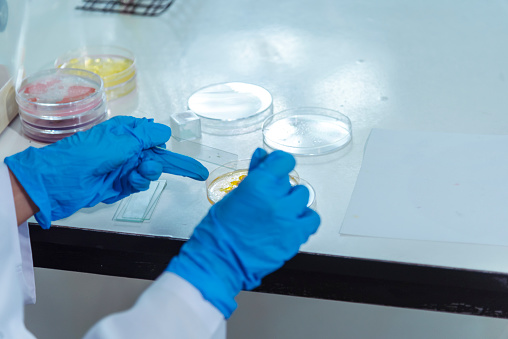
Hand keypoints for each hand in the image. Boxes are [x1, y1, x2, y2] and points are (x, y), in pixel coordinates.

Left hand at [4, 116, 207, 227]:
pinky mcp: (117, 186)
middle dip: (172, 166)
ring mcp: (122, 168)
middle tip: (193, 172)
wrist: (59, 181)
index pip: (158, 140)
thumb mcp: (122, 139)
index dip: (176, 153)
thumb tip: (164, 133)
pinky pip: (137, 185)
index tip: (196, 169)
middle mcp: (126, 150)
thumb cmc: (86, 154)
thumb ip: (147, 136)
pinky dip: (136, 184)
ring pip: (149, 174)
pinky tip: (128, 181)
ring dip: (148, 174)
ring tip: (137, 172)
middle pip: (158, 159)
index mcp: (127, 133)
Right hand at [167, 148, 319, 317]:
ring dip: (293, 204)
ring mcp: (287, 219)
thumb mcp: (235, 195)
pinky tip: (290, 224)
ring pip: (303, 198)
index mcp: (257, 185)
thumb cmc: (220, 231)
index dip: (280, 163)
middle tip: (267, 201)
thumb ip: (254, 174)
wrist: (221, 261)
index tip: (277, 167)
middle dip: (281, 189)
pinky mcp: (295, 237)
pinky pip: (312, 220)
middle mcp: (275, 200)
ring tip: (278, 214)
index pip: (283, 161)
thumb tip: (262, 155)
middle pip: (291, 182)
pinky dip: (304, 220)